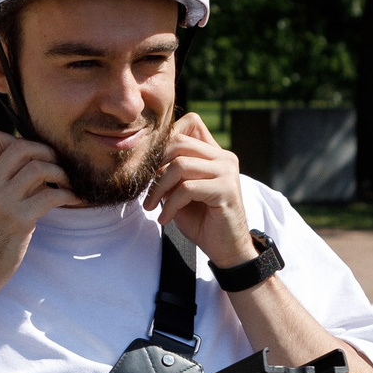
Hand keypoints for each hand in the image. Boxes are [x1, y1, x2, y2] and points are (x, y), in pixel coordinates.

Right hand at [0, 128, 75, 298]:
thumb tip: (31, 162)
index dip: (16, 138)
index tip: (31, 155)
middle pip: (21, 146)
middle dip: (46, 151)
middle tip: (57, 165)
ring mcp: (1, 202)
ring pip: (39, 168)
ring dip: (60, 173)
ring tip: (66, 184)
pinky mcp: (19, 221)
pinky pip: (52, 196)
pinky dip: (68, 195)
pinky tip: (72, 200)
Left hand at [143, 114, 253, 268]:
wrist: (225, 249)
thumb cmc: (200, 219)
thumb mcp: (179, 191)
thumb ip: (169, 171)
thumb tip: (145, 156)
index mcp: (214, 153)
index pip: (190, 123)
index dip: (166, 138)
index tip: (150, 166)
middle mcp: (224, 157)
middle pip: (179, 142)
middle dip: (155, 166)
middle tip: (147, 191)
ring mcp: (227, 171)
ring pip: (180, 165)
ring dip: (159, 188)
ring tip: (151, 206)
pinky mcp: (226, 189)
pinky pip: (187, 188)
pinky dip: (169, 204)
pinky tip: (165, 218)